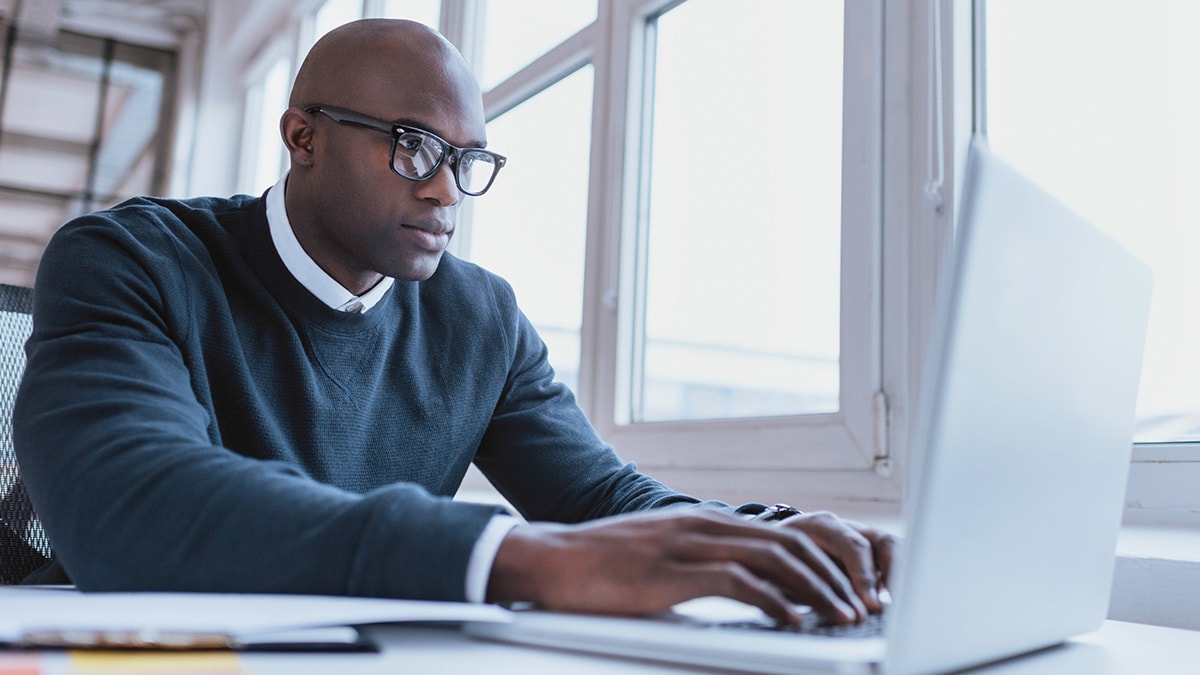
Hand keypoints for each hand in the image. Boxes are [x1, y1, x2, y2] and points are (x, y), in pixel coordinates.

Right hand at [486, 508, 891, 625]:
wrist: (554, 560)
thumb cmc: (603, 564)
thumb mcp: (662, 555)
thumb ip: (701, 563)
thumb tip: (741, 586)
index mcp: (706, 522)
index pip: (781, 536)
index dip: (821, 563)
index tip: (845, 590)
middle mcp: (705, 526)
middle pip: (789, 545)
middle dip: (831, 578)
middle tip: (857, 607)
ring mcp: (691, 545)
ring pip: (774, 562)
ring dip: (816, 592)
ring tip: (839, 617)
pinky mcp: (675, 572)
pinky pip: (739, 584)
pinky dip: (775, 604)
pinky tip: (793, 623)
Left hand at [774, 511, 896, 614]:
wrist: (770, 546)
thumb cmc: (773, 559)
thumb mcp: (777, 569)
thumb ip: (794, 584)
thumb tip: (813, 607)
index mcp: (820, 525)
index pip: (852, 546)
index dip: (864, 576)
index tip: (870, 605)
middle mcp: (845, 527)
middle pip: (880, 543)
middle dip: (890, 577)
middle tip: (888, 608)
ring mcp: (860, 537)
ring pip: (892, 549)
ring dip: (899, 578)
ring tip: (900, 607)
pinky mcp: (869, 554)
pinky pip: (892, 562)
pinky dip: (897, 581)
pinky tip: (895, 605)